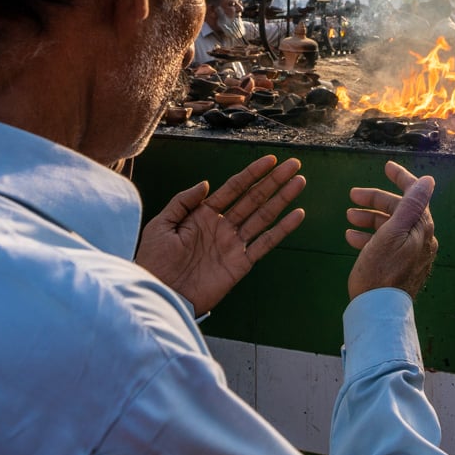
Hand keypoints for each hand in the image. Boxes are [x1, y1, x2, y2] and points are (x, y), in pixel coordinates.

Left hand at [135, 155, 305, 314]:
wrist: (159, 294)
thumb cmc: (154, 261)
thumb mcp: (160, 225)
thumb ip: (182, 202)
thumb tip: (206, 183)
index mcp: (203, 214)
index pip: (234, 188)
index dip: (252, 173)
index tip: (271, 159)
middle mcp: (222, 226)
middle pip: (254, 198)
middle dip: (274, 181)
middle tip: (294, 165)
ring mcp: (233, 244)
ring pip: (264, 216)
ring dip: (282, 199)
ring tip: (300, 182)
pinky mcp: (240, 264)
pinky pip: (265, 243)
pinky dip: (282, 229)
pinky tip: (297, 215)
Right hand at [345, 161, 437, 300]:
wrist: (378, 311)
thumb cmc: (381, 271)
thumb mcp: (392, 233)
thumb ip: (410, 205)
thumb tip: (428, 180)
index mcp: (421, 229)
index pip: (415, 194)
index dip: (401, 178)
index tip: (386, 166)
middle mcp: (420, 240)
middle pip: (399, 210)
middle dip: (375, 200)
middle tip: (352, 195)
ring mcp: (410, 254)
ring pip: (389, 226)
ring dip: (369, 218)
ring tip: (349, 217)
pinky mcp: (399, 266)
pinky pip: (385, 243)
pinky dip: (369, 237)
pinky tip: (352, 237)